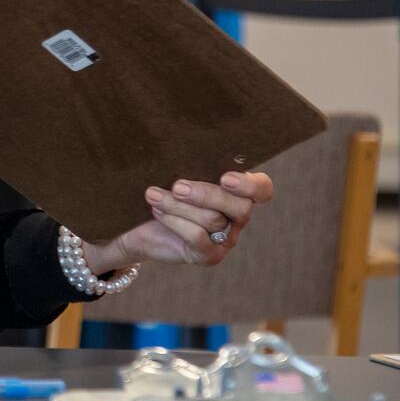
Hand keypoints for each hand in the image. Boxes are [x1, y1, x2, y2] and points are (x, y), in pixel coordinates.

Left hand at [82, 171, 274, 273]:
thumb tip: (182, 145)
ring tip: (153, 194)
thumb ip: (188, 162)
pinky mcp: (208, 255)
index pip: (261, 188)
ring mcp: (225, 237)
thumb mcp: (174, 171)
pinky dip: (175, 222)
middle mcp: (237, 215)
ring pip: (212, 220)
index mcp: (237, 190)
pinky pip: (198, 238)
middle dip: (207, 194)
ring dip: (179, 205)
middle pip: (240, 206)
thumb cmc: (161, 188)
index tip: (225, 177)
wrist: (137, 224)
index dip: (249, 185)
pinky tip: (157, 210)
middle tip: (178, 186)